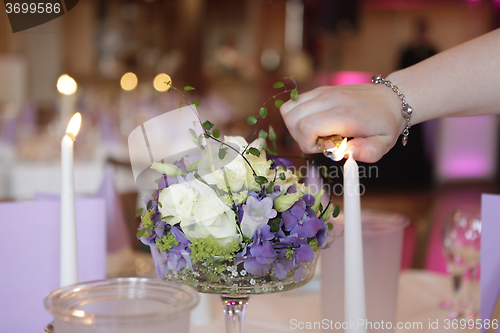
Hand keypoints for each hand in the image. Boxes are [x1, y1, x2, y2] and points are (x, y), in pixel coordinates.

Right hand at [280, 84, 404, 162]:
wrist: (392, 98)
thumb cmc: (386, 124)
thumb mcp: (384, 144)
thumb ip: (367, 152)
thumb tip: (345, 152)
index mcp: (344, 114)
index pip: (306, 127)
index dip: (307, 144)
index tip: (324, 148)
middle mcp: (330, 98)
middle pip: (291, 117)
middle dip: (299, 136)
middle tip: (320, 141)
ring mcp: (323, 91)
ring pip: (288, 108)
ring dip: (296, 126)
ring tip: (317, 132)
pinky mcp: (320, 90)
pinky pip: (294, 103)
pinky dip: (298, 116)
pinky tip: (317, 122)